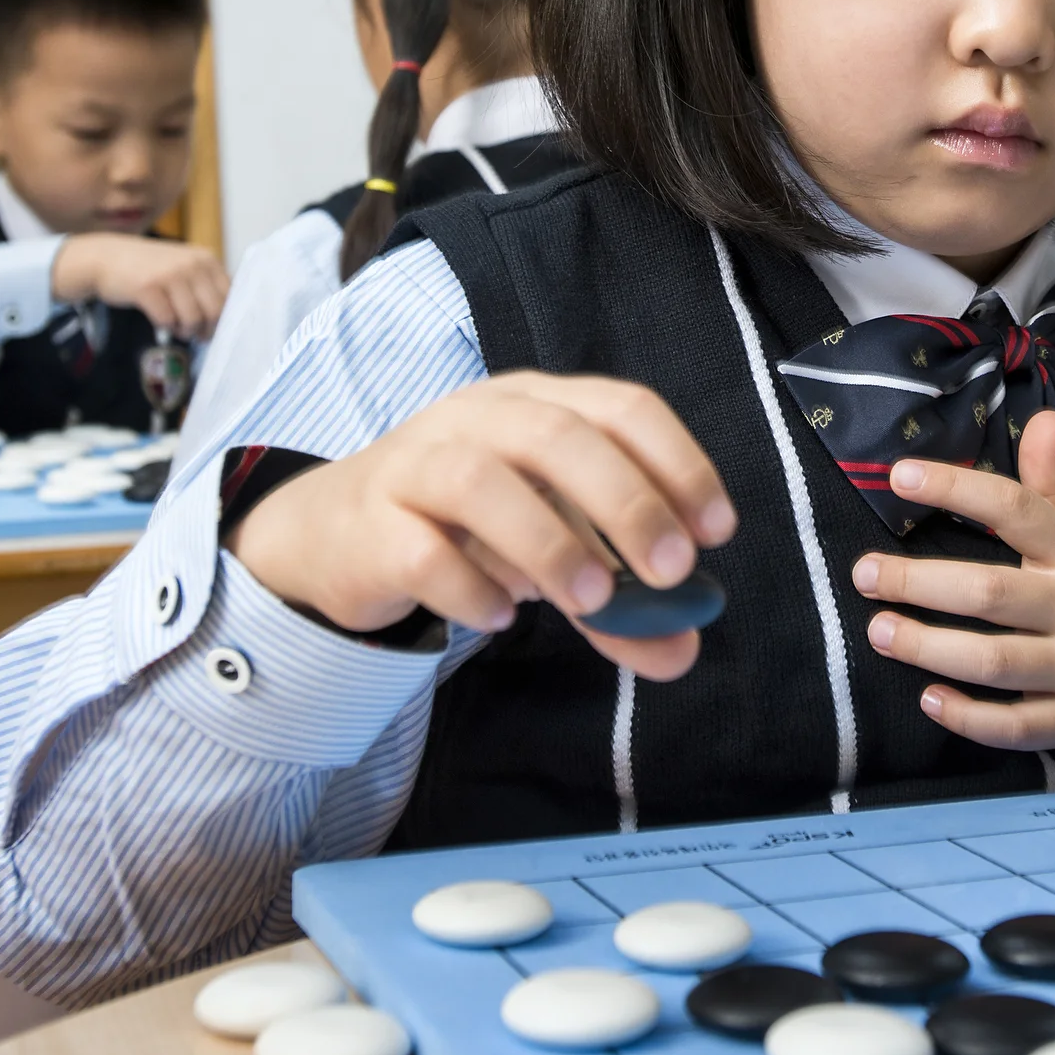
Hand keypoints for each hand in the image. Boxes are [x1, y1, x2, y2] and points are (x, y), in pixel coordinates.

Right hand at [55, 235, 229, 338]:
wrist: (106, 258)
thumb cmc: (149, 269)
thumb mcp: (184, 267)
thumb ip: (206, 286)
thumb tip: (227, 321)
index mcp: (206, 259)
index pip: (230, 297)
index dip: (224, 319)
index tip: (213, 328)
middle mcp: (192, 264)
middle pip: (215, 311)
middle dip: (207, 330)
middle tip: (197, 336)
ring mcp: (170, 274)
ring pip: (193, 319)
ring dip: (186, 331)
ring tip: (178, 329)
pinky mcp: (148, 287)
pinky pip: (167, 320)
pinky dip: (167, 328)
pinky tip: (162, 323)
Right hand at [228, 372, 735, 680]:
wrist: (338, 535)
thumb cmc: (468, 528)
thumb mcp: (554, 553)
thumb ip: (620, 603)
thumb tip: (683, 649)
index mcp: (540, 405)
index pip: (622, 407)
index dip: (678, 463)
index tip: (716, 531)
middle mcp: (479, 419)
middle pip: (557, 434)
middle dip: (625, 500)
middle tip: (671, 570)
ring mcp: (416, 464)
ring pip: (480, 481)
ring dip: (548, 541)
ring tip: (590, 602)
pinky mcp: (369, 524)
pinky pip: (418, 549)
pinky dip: (467, 586)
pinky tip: (497, 618)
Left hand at [851, 412, 1054, 775]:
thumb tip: (1040, 420)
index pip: (1017, 510)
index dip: (958, 489)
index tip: (901, 475)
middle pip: (990, 592)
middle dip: (918, 582)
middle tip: (863, 574)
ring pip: (994, 661)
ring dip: (928, 648)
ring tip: (879, 631)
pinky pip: (1016, 726)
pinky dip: (969, 717)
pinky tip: (930, 700)